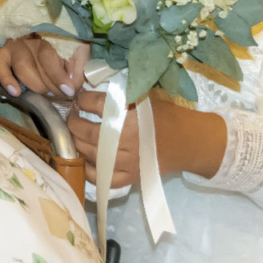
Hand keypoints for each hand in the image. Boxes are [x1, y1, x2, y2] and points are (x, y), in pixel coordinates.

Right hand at [0, 34, 89, 97]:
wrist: (45, 36)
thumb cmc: (67, 46)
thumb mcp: (79, 50)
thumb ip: (79, 64)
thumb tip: (75, 82)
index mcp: (49, 34)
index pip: (48, 55)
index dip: (58, 75)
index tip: (69, 90)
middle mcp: (31, 38)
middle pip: (35, 63)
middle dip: (51, 84)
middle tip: (62, 95)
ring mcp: (16, 45)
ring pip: (21, 67)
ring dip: (36, 85)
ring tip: (48, 94)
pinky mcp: (4, 54)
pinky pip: (0, 65)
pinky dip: (6, 79)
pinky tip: (15, 92)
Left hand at [68, 89, 227, 186]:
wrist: (188, 141)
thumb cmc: (166, 114)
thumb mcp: (145, 95)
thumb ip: (120, 91)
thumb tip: (92, 83)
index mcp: (129, 115)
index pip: (94, 104)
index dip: (83, 100)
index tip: (81, 98)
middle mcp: (124, 140)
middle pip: (86, 131)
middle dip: (74, 121)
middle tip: (73, 115)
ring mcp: (125, 162)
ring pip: (88, 153)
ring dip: (77, 142)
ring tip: (76, 133)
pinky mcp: (128, 178)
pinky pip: (99, 178)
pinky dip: (87, 168)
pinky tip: (86, 158)